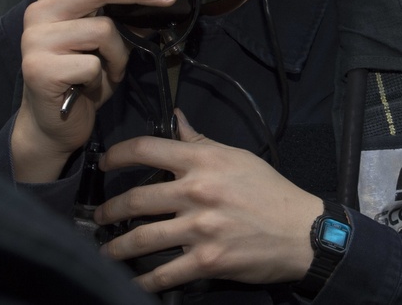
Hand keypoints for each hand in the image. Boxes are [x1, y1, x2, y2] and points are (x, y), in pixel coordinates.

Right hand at [11, 0, 177, 181]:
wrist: (52, 125)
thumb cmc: (80, 78)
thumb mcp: (103, 42)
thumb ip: (119, 16)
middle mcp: (38, 13)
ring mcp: (34, 40)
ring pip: (101, 30)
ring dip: (118, 54)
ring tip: (109, 70)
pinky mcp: (38, 68)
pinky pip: (93, 64)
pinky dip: (103, 77)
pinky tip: (89, 87)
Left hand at [93, 109, 323, 292]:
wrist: (302, 232)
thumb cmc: (269, 190)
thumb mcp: (235, 156)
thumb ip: (200, 140)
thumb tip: (176, 119)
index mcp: (202, 161)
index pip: (147, 149)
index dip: (118, 155)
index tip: (106, 162)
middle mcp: (196, 192)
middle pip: (136, 199)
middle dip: (109, 210)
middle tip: (100, 215)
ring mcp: (199, 229)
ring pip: (142, 239)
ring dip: (117, 247)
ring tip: (105, 250)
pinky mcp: (207, 261)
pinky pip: (165, 273)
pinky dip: (143, 281)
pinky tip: (131, 282)